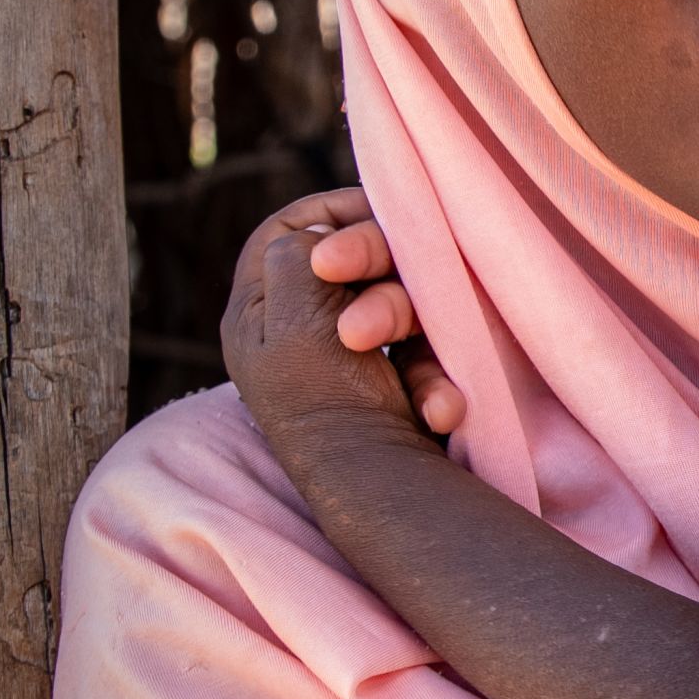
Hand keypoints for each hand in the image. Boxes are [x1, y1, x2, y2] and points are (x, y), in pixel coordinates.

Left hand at [220, 189, 466, 468]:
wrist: (373, 490)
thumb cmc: (322, 403)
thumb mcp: (293, 318)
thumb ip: (297, 255)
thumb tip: (316, 234)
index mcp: (259, 309)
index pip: (288, 230)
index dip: (330, 212)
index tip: (373, 208)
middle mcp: (299, 326)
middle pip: (348, 259)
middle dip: (379, 270)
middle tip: (386, 294)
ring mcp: (347, 353)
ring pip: (394, 299)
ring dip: (413, 326)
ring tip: (420, 380)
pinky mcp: (389, 380)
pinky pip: (419, 350)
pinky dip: (433, 375)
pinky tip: (440, 407)